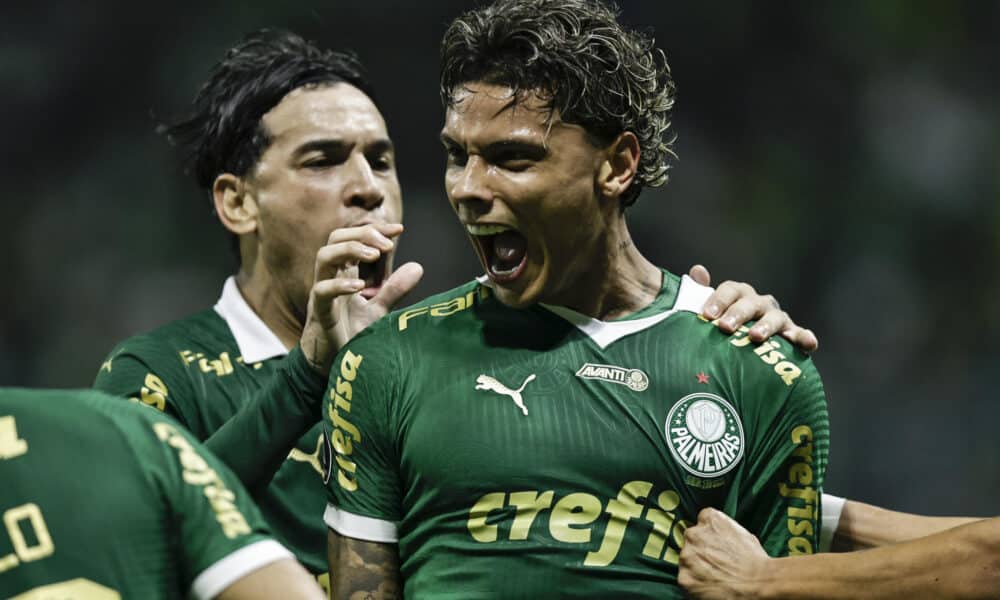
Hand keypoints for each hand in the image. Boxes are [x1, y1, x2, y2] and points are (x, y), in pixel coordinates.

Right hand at [301, 223, 423, 373]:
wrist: (335, 366)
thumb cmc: (350, 334)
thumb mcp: (378, 309)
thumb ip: (394, 289)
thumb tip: (418, 267)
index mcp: (345, 271)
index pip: (355, 237)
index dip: (375, 229)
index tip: (399, 229)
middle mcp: (332, 277)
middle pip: (336, 237)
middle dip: (363, 233)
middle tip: (388, 244)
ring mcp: (323, 292)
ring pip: (324, 256)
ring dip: (350, 249)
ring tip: (374, 255)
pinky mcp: (320, 312)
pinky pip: (322, 291)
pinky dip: (340, 285)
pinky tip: (361, 287)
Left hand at [678, 508, 768, 599]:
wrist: (758, 583)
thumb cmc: (755, 560)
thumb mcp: (742, 533)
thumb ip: (724, 529)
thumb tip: (721, 536)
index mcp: (708, 518)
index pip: (702, 522)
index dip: (709, 536)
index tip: (716, 546)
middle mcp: (693, 533)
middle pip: (692, 541)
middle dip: (701, 550)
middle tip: (716, 563)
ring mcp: (687, 556)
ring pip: (687, 560)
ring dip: (696, 567)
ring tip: (716, 576)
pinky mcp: (684, 578)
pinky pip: (686, 580)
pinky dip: (695, 584)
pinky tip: (710, 586)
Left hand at [688, 264, 818, 351]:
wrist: (745, 352)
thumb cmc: (725, 330)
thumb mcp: (711, 313)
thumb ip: (700, 294)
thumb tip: (698, 270)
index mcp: (740, 296)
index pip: (730, 290)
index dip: (718, 300)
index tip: (706, 315)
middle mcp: (760, 304)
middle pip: (751, 303)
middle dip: (738, 314)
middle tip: (725, 327)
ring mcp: (778, 319)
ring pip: (775, 318)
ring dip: (766, 326)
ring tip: (755, 336)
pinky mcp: (793, 336)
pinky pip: (802, 335)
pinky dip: (805, 337)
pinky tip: (807, 343)